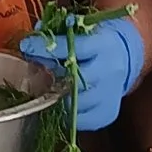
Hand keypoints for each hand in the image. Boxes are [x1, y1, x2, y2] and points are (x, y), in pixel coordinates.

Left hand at [19, 11, 144, 132]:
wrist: (124, 57)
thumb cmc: (97, 42)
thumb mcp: (82, 30)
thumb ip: (58, 33)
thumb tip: (31, 42)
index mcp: (104, 45)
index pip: (74, 48)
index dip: (47, 47)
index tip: (27, 46)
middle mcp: (110, 71)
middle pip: (74, 80)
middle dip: (50, 77)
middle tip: (36, 73)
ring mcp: (110, 95)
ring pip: (75, 104)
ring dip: (56, 98)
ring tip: (47, 89)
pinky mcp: (107, 113)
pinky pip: (80, 121)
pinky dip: (66, 115)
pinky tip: (61, 102)